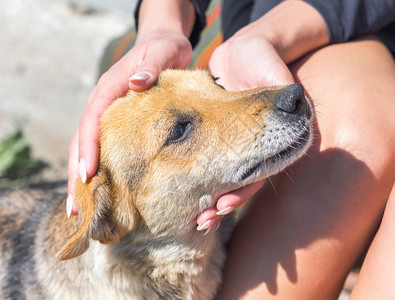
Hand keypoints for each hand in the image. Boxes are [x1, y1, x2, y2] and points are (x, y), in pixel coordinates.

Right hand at [66, 31, 191, 216]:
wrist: (164, 43)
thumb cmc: (165, 49)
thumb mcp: (164, 52)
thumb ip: (151, 67)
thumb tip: (135, 83)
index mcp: (110, 87)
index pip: (93, 121)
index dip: (89, 148)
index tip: (88, 174)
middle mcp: (103, 102)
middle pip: (82, 140)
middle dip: (78, 174)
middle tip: (77, 208)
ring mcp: (107, 112)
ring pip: (88, 147)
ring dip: (82, 178)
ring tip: (81, 210)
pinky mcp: (117, 121)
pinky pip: (102, 146)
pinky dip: (98, 169)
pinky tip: (102, 190)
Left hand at [196, 1, 328, 231]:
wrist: (246, 51)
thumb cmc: (263, 59)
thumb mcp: (275, 74)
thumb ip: (284, 94)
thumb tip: (300, 110)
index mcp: (275, 137)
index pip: (262, 170)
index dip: (243, 189)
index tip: (223, 205)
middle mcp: (261, 146)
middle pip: (244, 181)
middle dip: (225, 201)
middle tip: (204, 220)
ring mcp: (242, 143)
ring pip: (228, 176)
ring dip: (213, 196)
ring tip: (198, 218)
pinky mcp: (224, 137)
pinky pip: (213, 160)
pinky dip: (203, 176)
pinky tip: (191, 194)